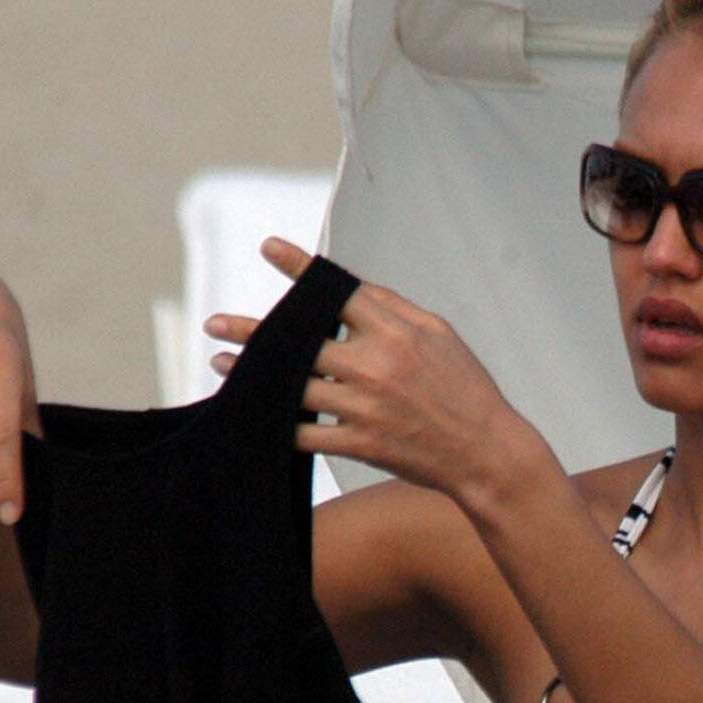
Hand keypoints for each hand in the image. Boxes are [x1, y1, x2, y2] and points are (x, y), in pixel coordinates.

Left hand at [204, 238, 525, 502]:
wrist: (487, 453)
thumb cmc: (466, 389)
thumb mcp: (440, 335)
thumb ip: (394, 309)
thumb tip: (350, 289)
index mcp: (397, 331)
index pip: (338, 291)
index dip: (300, 269)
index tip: (269, 250)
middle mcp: (377, 364)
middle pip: (301, 340)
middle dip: (253, 330)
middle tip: (215, 322)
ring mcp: (366, 406)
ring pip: (294, 386)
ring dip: (253, 374)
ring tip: (223, 362)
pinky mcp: (361, 443)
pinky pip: (305, 432)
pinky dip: (277, 422)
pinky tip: (254, 412)